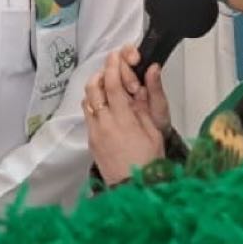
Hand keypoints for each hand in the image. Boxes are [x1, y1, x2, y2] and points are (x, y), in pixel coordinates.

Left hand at [84, 50, 165, 184]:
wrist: (134, 189)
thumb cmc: (150, 162)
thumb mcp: (154, 132)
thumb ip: (145, 103)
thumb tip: (147, 76)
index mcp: (123, 121)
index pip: (112, 85)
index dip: (113, 66)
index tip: (116, 54)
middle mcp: (103, 123)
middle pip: (94, 88)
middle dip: (102, 73)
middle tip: (115, 68)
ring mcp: (94, 131)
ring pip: (88, 99)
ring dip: (97, 87)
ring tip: (111, 85)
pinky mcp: (90, 139)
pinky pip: (88, 113)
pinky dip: (94, 102)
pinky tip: (107, 104)